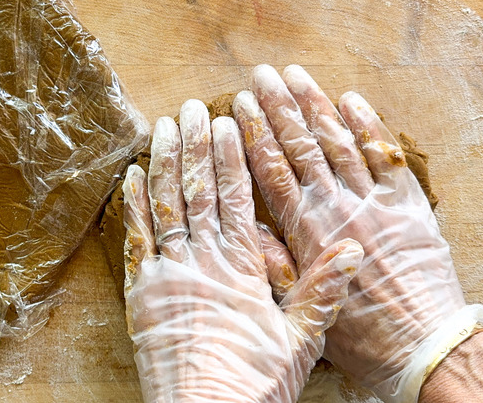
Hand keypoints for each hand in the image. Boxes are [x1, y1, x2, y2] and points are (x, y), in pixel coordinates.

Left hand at [123, 100, 362, 401]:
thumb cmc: (254, 383)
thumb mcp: (300, 340)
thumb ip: (321, 289)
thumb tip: (350, 247)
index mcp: (241, 268)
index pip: (236, 199)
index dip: (231, 158)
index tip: (229, 122)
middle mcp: (201, 262)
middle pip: (197, 192)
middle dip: (196, 146)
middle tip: (193, 107)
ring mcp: (167, 275)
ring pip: (164, 207)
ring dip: (163, 163)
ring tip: (163, 126)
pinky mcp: (142, 295)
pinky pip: (135, 241)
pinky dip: (133, 206)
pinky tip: (131, 176)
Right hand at [232, 64, 482, 400]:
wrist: (419, 343)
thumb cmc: (356, 333)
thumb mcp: (301, 305)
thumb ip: (275, 262)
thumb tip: (249, 226)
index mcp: (305, 231)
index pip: (272, 170)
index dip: (254, 134)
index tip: (240, 106)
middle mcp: (335, 207)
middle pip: (300, 146)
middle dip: (278, 107)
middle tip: (261, 76)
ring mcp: (372, 201)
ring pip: (338, 142)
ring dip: (316, 105)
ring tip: (297, 75)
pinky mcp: (406, 204)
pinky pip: (384, 156)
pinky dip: (367, 125)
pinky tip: (351, 100)